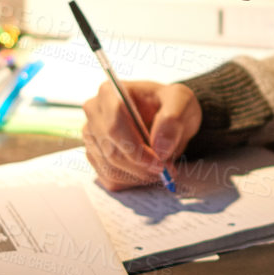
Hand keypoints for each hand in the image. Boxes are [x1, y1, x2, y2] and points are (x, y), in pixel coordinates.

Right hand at [80, 80, 200, 191]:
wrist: (168, 117)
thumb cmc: (171, 105)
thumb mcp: (182, 102)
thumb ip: (173, 119)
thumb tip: (159, 147)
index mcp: (109, 93)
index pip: (114, 126)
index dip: (135, 149)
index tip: (159, 162)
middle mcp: (94, 113)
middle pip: (111, 151)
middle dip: (141, 167)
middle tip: (166, 170)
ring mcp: (91, 136)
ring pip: (110, 168)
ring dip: (139, 176)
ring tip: (161, 170)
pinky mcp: (95, 155)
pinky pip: (109, 178)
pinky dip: (132, 181)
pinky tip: (147, 171)